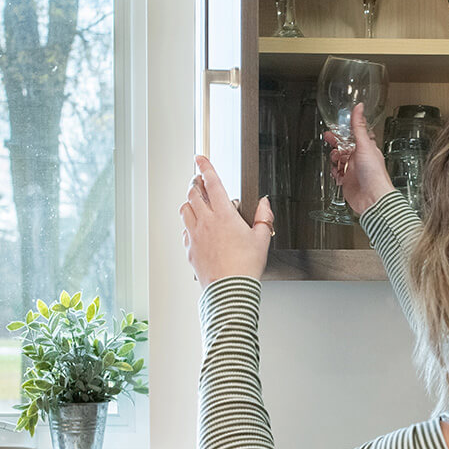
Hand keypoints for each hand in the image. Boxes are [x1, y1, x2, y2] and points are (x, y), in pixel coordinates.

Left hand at [180, 157, 273, 287]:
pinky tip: (195, 227)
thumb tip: (264, 203)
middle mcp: (206, 222)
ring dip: (189, 201)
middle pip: (193, 193)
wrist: (230, 289)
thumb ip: (263, 217)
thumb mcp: (262, 238)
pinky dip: (188, 224)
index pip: (212, 183)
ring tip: (195, 201)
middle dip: (195, 182)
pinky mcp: (190, 249)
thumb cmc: (246, 266)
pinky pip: (184, 230)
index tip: (200, 158)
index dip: (205, 167)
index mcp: (224, 215)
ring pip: (185, 209)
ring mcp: (195, 235)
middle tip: (198, 180)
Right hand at [324, 102, 395, 216]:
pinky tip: (337, 172)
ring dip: (335, 159)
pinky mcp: (347, 181)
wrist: (372, 197)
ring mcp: (353, 170)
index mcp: (367, 148)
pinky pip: (337, 174)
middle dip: (336, 144)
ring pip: (339, 160)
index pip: (355, 136)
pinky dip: (335, 172)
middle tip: (328, 138)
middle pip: (344, 147)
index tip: (337, 126)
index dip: (345, 130)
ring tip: (335, 159)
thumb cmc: (374, 173)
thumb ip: (359, 126)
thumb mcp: (365, 145)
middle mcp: (360, 159)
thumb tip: (359, 107)